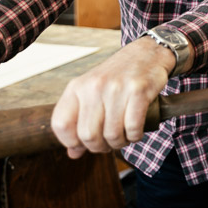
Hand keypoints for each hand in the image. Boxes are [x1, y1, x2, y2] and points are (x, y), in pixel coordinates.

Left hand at [51, 36, 180, 158]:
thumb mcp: (92, 93)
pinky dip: (135, 136)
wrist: (147, 53)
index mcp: (77, 87)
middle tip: (109, 143)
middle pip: (88, 135)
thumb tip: (73, 153)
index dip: (71, 142)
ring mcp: (116, 88)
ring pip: (112, 135)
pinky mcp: (139, 91)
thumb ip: (80, 121)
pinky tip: (135, 131)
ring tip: (124, 136)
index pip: (61, 124)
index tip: (83, 143)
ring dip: (120, 143)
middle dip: (100, 147)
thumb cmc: (118, 76)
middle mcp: (94, 87)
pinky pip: (133, 127)